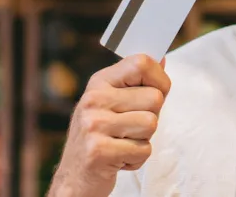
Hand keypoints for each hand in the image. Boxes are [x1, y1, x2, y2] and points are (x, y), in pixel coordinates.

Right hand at [48, 54, 171, 196]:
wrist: (74, 177)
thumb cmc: (99, 138)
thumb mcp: (111, 103)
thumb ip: (136, 83)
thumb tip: (161, 59)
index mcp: (99, 83)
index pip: (141, 63)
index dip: (160, 79)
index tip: (156, 93)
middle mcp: (93, 99)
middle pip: (154, 98)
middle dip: (151, 117)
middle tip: (130, 129)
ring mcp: (94, 125)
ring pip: (151, 124)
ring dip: (143, 140)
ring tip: (122, 143)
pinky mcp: (98, 151)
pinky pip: (144, 150)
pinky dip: (136, 159)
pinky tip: (118, 158)